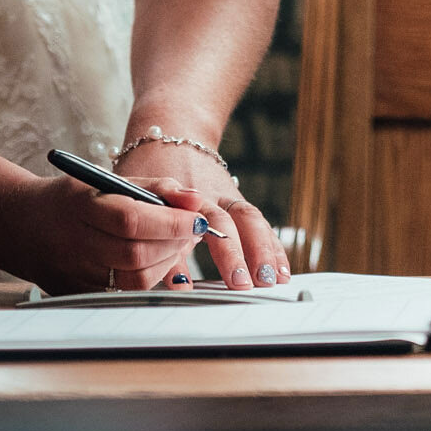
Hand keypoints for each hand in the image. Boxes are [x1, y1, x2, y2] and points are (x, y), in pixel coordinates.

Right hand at [0, 170, 227, 295]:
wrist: (20, 227)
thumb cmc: (69, 199)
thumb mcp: (105, 180)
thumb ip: (154, 187)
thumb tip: (196, 200)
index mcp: (79, 208)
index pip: (133, 220)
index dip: (171, 221)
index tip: (198, 216)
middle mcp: (75, 245)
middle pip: (137, 254)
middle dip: (175, 242)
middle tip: (192, 229)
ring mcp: (75, 276)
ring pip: (135, 279)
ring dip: (167, 261)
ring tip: (175, 241)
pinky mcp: (79, 295)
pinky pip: (125, 292)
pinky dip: (149, 275)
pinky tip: (156, 258)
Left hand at [113, 146, 291, 291]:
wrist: (171, 144)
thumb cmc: (152, 186)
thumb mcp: (148, 211)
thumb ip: (164, 246)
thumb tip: (181, 286)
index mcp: (184, 196)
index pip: (206, 222)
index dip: (218, 250)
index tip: (227, 278)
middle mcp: (210, 194)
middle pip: (232, 219)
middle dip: (242, 253)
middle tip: (246, 284)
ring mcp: (226, 196)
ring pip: (250, 217)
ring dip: (264, 251)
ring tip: (274, 281)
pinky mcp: (237, 203)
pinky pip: (259, 223)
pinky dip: (272, 247)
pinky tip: (282, 271)